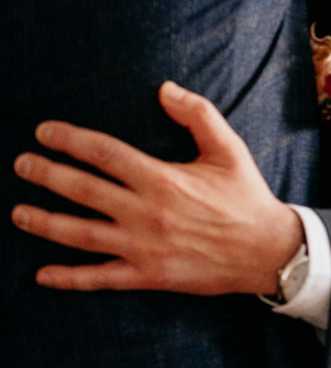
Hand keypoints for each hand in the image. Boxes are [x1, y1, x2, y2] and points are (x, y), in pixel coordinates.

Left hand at [14, 81, 301, 295]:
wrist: (268, 251)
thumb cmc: (247, 197)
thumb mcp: (230, 149)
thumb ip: (198, 114)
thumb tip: (164, 89)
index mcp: (163, 178)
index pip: (104, 153)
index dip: (70, 140)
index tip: (45, 133)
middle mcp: (147, 212)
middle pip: (82, 190)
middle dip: (46, 175)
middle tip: (21, 164)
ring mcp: (143, 246)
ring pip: (80, 234)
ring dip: (44, 222)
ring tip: (18, 212)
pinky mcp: (148, 274)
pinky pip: (100, 277)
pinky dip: (69, 278)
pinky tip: (42, 275)